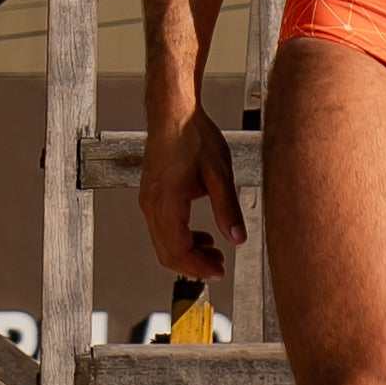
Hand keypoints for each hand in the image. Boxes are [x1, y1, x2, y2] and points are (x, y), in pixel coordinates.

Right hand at [139, 107, 243, 276]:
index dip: (198, 266)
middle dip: (193, 266)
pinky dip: (180, 239)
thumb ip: (228, 209)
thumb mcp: (219, 173)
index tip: (219, 272)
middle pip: (166, 252)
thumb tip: (237, 238)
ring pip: (162, 243)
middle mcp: (152, 204)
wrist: (173, 113)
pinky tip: (200, 235)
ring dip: (186, 253)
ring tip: (213, 253)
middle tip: (219, 267)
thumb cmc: (192, 136)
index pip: (178, 250)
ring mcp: (149, 200)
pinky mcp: (152, 194)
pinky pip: (161, 229)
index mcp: (167, 201)